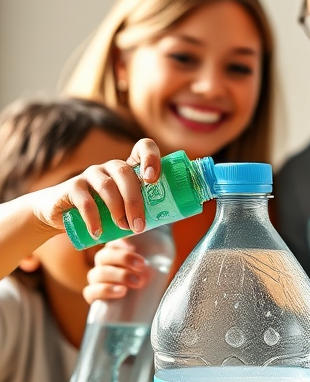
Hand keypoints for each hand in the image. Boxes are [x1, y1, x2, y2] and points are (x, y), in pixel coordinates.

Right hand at [32, 138, 160, 237]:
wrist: (63, 215)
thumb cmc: (106, 213)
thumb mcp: (128, 210)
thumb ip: (146, 209)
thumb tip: (173, 215)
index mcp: (129, 170)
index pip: (143, 148)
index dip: (151, 157)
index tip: (152, 178)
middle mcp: (111, 167)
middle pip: (126, 173)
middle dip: (135, 201)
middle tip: (140, 226)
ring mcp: (91, 174)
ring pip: (108, 187)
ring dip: (118, 211)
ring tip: (123, 229)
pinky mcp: (73, 185)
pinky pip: (86, 201)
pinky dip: (94, 219)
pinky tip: (98, 233)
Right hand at [84, 239, 154, 302]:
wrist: (147, 307)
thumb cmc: (153, 281)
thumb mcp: (159, 265)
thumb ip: (160, 254)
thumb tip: (172, 241)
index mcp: (117, 252)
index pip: (111, 242)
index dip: (119, 241)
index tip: (134, 245)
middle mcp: (104, 264)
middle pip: (104, 256)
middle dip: (123, 259)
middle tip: (142, 266)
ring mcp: (97, 281)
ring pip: (97, 273)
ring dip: (117, 275)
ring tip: (136, 282)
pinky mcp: (94, 296)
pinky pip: (90, 292)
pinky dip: (104, 291)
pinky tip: (120, 292)